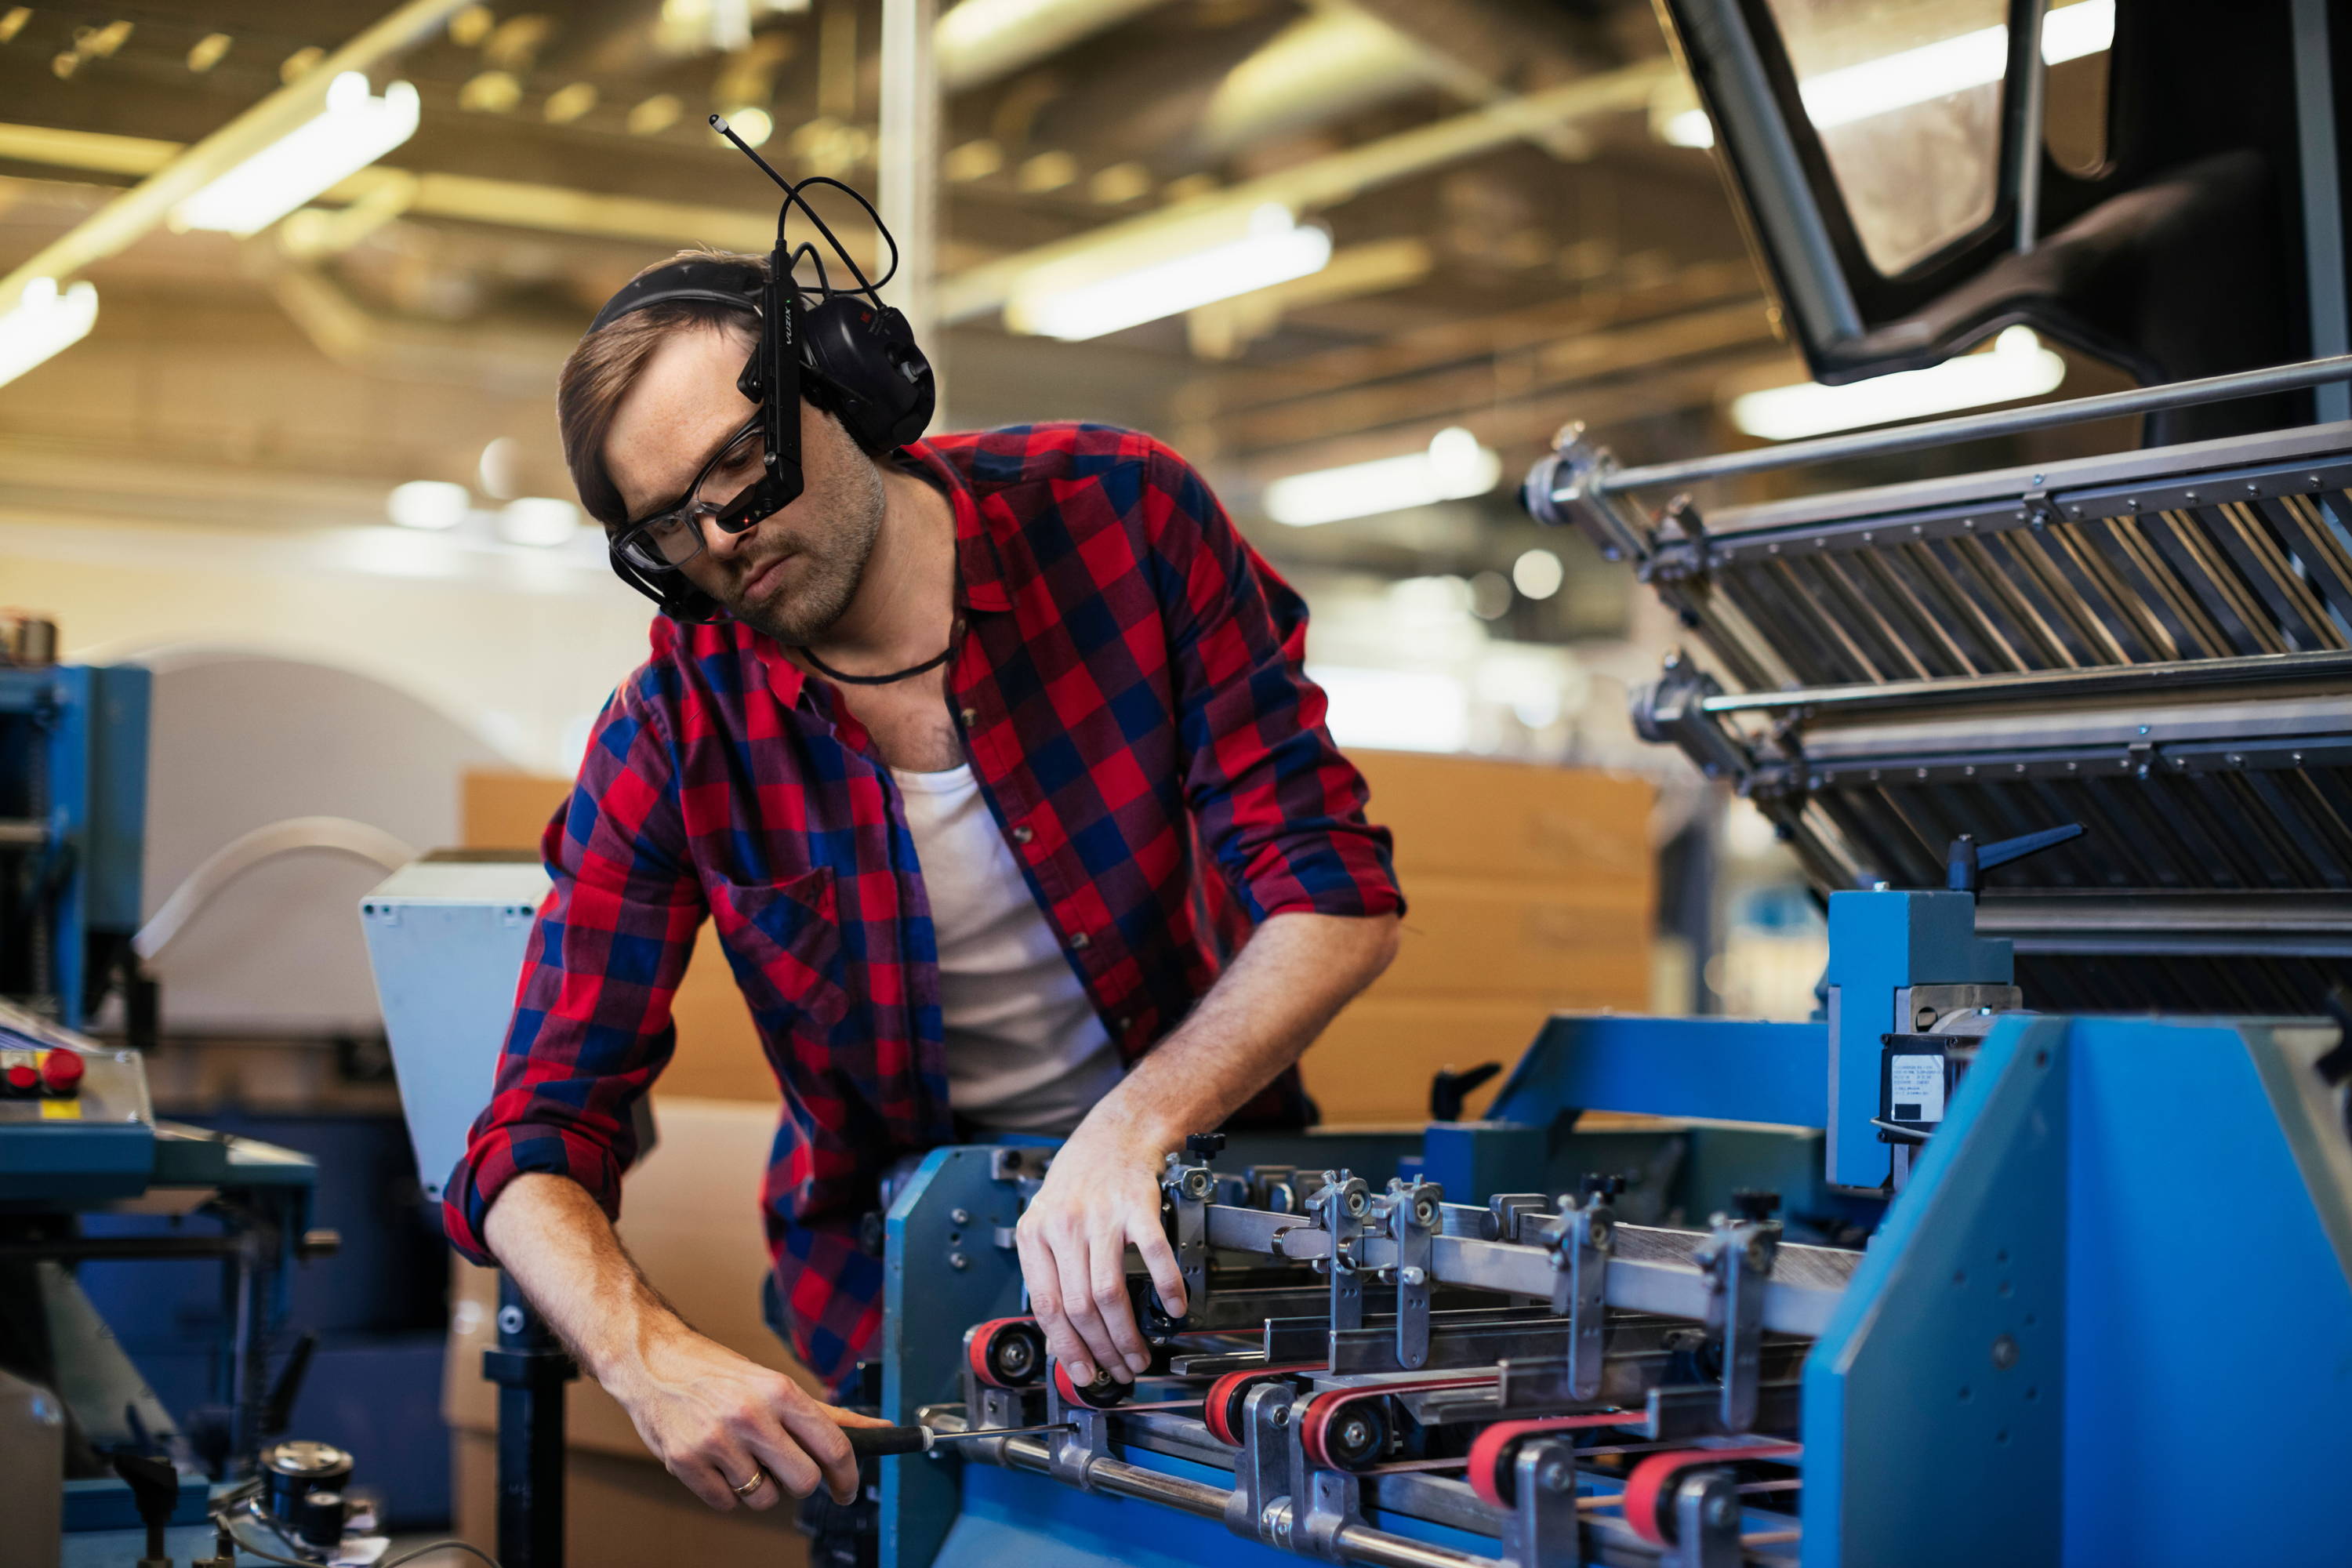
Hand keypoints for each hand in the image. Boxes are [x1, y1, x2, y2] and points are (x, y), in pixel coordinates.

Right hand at [607, 1324, 894, 1509]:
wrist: (652, 1362)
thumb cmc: (717, 1372)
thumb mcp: (774, 1383)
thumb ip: (823, 1414)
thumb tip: (876, 1429)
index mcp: (779, 1391)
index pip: (834, 1446)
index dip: (848, 1476)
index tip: (846, 1488)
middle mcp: (750, 1415)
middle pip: (804, 1481)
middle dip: (802, 1483)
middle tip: (788, 1471)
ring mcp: (716, 1441)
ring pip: (764, 1499)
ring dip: (760, 1489)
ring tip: (745, 1459)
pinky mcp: (685, 1463)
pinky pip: (726, 1504)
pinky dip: (727, 1493)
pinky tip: (719, 1465)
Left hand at [1013, 1114, 1186, 1388]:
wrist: (1115, 1135)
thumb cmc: (1081, 1182)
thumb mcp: (1047, 1223)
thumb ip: (1049, 1272)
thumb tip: (1061, 1336)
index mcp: (1035, 1233)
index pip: (1047, 1306)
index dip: (1065, 1348)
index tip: (1081, 1373)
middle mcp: (1065, 1225)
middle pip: (1080, 1306)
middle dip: (1100, 1349)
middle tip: (1117, 1369)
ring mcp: (1102, 1215)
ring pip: (1109, 1292)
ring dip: (1126, 1333)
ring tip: (1139, 1353)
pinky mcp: (1138, 1206)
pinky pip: (1154, 1255)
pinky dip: (1166, 1287)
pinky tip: (1174, 1307)